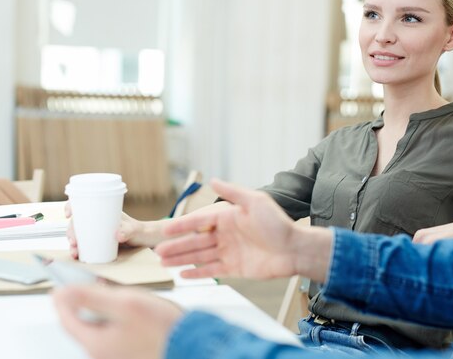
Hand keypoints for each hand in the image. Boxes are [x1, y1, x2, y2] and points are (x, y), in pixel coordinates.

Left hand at [53, 285, 182, 358]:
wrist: (191, 343)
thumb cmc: (162, 327)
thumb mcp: (123, 303)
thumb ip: (90, 296)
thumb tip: (61, 294)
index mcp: (96, 344)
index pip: (66, 320)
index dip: (62, 299)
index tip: (60, 284)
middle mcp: (103, 354)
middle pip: (84, 323)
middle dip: (88, 301)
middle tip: (97, 284)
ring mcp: (117, 354)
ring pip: (100, 326)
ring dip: (105, 308)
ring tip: (120, 294)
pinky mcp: (129, 352)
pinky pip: (114, 332)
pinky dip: (117, 318)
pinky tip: (132, 308)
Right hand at [65, 202, 168, 258]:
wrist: (145, 240)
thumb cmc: (139, 230)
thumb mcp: (134, 229)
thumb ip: (128, 231)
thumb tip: (118, 236)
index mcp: (103, 211)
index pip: (83, 204)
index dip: (72, 206)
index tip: (69, 214)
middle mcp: (97, 221)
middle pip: (77, 222)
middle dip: (71, 231)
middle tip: (73, 241)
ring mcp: (97, 232)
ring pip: (78, 235)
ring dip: (72, 243)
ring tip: (75, 252)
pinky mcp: (98, 243)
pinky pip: (84, 245)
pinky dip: (79, 250)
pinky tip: (77, 256)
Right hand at [155, 179, 331, 281]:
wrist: (295, 249)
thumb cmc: (278, 224)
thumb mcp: (255, 202)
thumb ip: (232, 192)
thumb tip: (212, 179)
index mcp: (228, 217)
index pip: (199, 221)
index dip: (181, 226)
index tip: (165, 229)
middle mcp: (226, 234)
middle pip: (195, 241)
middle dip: (176, 246)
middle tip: (157, 250)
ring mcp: (229, 252)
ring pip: (199, 256)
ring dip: (181, 259)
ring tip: (163, 262)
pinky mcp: (235, 268)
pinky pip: (211, 270)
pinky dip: (197, 273)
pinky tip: (183, 274)